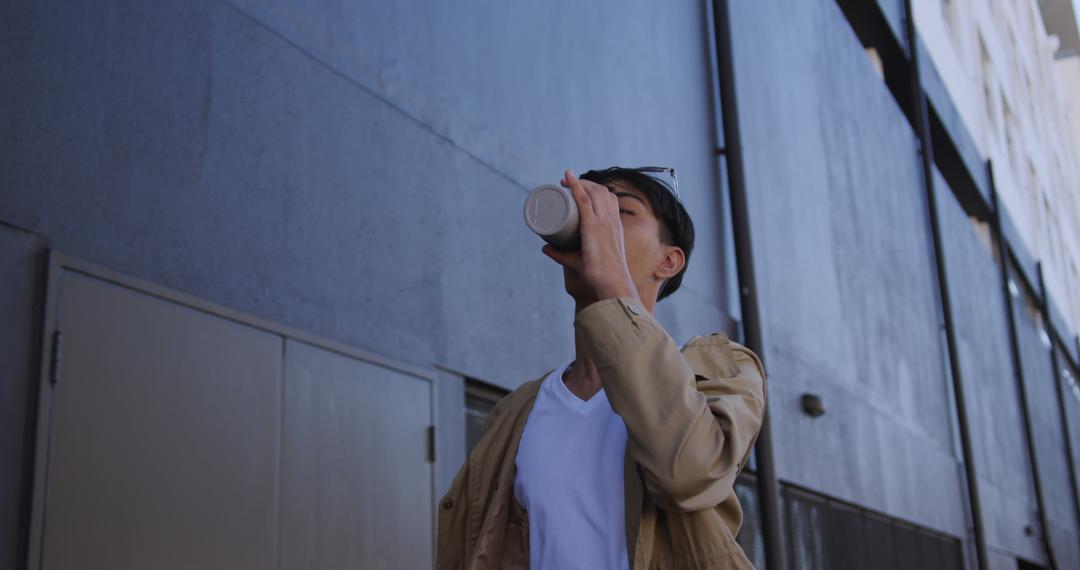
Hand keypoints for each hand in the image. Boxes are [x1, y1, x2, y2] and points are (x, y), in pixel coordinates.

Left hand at [541, 170, 639, 301]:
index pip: (609, 198)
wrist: (612, 283)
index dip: (595, 189)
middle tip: (565, 183)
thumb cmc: (600, 275)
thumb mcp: (578, 260)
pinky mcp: (593, 226)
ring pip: (591, 192)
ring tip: (564, 181)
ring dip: (578, 182)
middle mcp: (611, 220)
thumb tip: (543, 248)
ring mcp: (603, 222)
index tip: (579, 187)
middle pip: (599, 191)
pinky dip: (576, 186)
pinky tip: (568, 178)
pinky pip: (584, 200)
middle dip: (583, 182)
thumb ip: (561, 254)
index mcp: (615, 225)